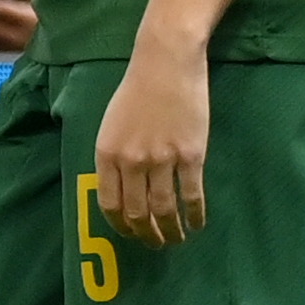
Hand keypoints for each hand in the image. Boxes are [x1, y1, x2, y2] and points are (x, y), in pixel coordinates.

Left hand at [95, 33, 209, 247]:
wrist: (167, 61)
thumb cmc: (138, 87)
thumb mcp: (112, 124)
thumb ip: (114, 156)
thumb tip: (122, 188)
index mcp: (107, 155)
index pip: (110, 205)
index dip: (121, 226)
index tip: (132, 234)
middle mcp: (131, 162)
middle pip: (138, 213)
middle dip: (147, 235)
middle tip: (157, 243)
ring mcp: (162, 159)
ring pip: (165, 209)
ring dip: (171, 231)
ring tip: (178, 239)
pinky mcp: (191, 154)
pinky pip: (192, 194)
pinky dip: (195, 214)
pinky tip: (197, 222)